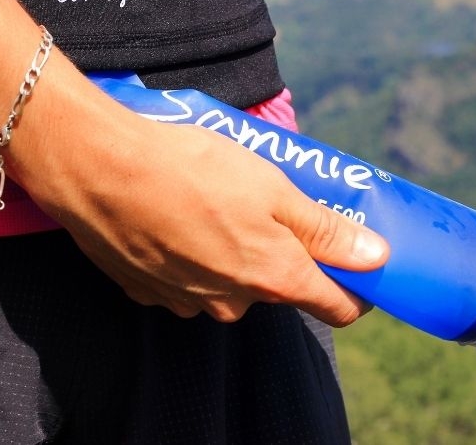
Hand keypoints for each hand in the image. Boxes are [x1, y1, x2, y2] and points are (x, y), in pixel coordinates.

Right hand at [9, 62, 390, 325]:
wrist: (100, 169)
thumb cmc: (192, 168)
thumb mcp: (273, 188)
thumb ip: (326, 230)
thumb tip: (376, 256)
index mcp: (275, 278)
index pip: (337, 307)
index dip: (355, 286)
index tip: (357, 259)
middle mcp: (235, 302)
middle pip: (278, 286)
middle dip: (281, 250)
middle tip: (267, 201)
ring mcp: (188, 302)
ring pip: (229, 282)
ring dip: (231, 250)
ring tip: (213, 200)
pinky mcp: (149, 292)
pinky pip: (186, 278)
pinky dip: (189, 253)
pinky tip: (175, 215)